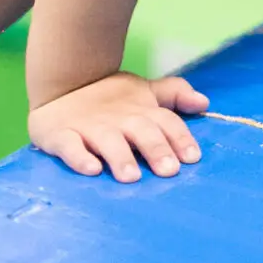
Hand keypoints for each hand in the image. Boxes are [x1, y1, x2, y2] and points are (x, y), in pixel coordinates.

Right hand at [29, 71, 208, 181]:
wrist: (58, 85)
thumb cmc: (108, 97)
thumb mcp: (142, 91)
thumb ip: (173, 94)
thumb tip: (205, 103)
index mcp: (140, 109)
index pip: (166, 121)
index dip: (180, 137)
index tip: (192, 158)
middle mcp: (118, 118)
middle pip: (141, 130)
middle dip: (156, 148)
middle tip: (169, 171)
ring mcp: (89, 126)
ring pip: (107, 140)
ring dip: (120, 157)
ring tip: (132, 177)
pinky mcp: (61, 134)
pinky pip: (69, 146)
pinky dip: (79, 157)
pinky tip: (91, 170)